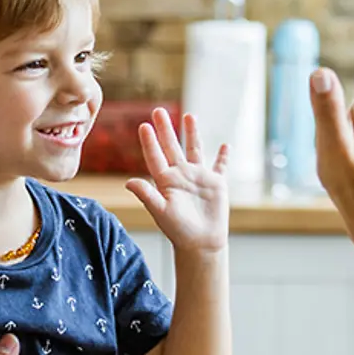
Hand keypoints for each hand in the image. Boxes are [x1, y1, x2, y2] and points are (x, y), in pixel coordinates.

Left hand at [127, 108, 229, 252]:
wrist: (201, 243)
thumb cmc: (178, 230)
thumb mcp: (160, 211)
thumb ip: (146, 195)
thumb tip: (128, 182)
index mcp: (166, 181)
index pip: (156, 156)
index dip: (150, 141)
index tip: (143, 125)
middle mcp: (181, 175)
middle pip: (172, 146)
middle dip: (166, 129)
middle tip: (158, 111)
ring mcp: (199, 177)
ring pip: (195, 149)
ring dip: (192, 133)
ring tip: (189, 116)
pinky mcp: (216, 183)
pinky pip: (220, 166)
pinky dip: (223, 156)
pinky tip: (225, 145)